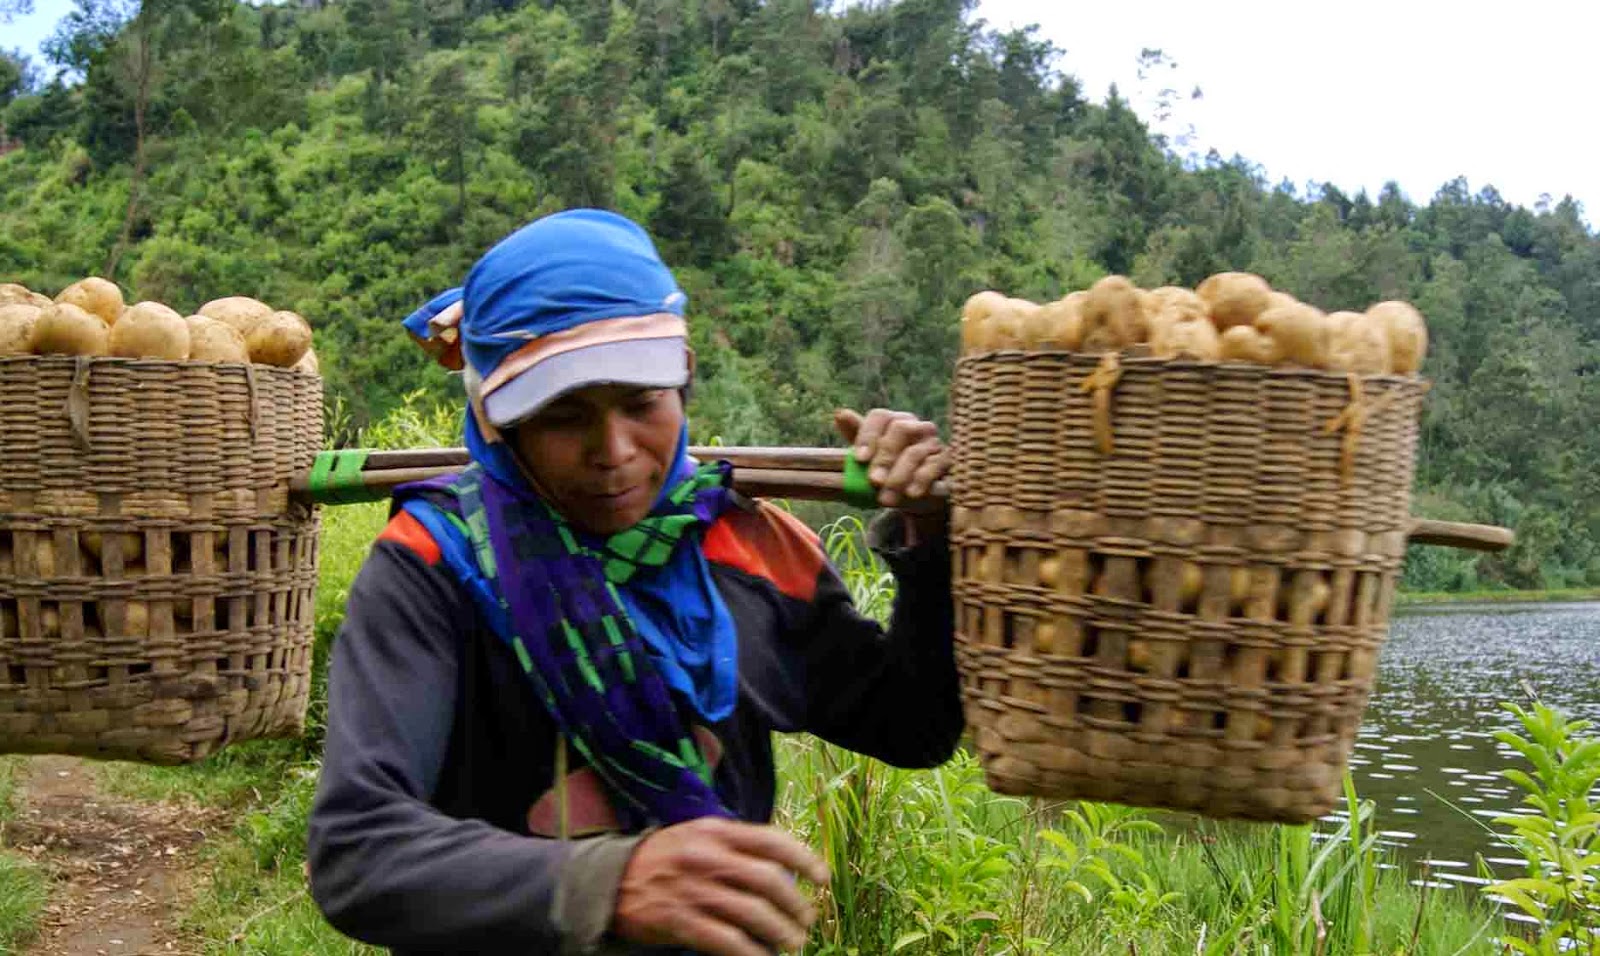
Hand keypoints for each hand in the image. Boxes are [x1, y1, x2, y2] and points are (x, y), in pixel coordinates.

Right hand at [611, 817, 828, 955]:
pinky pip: (728, 941)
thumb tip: (785, 868)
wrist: (612, 881)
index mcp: (716, 831)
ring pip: (754, 914)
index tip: (822, 878)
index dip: (804, 860)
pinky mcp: (681, 922)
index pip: (772, 841)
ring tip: (793, 943)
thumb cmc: (666, 858)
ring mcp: (694, 891)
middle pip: (769, 881)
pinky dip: (752, 953)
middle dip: (797, 905)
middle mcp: (708, 857)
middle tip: (807, 920)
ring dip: (781, 933)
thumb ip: (737, 845)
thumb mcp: (699, 835)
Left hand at [834, 408, 950, 538]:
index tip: (859, 458)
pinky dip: (921, 480)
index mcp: (893, 421)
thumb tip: (840, 414)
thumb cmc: (890, 470)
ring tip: (886, 499)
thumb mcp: (871, 456)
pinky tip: (911, 493)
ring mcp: (932, 442)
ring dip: (898, 477)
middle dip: (884, 457)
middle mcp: (915, 426)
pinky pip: (935, 466)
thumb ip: (856, 436)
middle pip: (900, 430)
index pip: (880, 416)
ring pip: (915, 452)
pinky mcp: (946, 460)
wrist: (918, 493)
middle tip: (873, 481)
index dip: (868, 435)